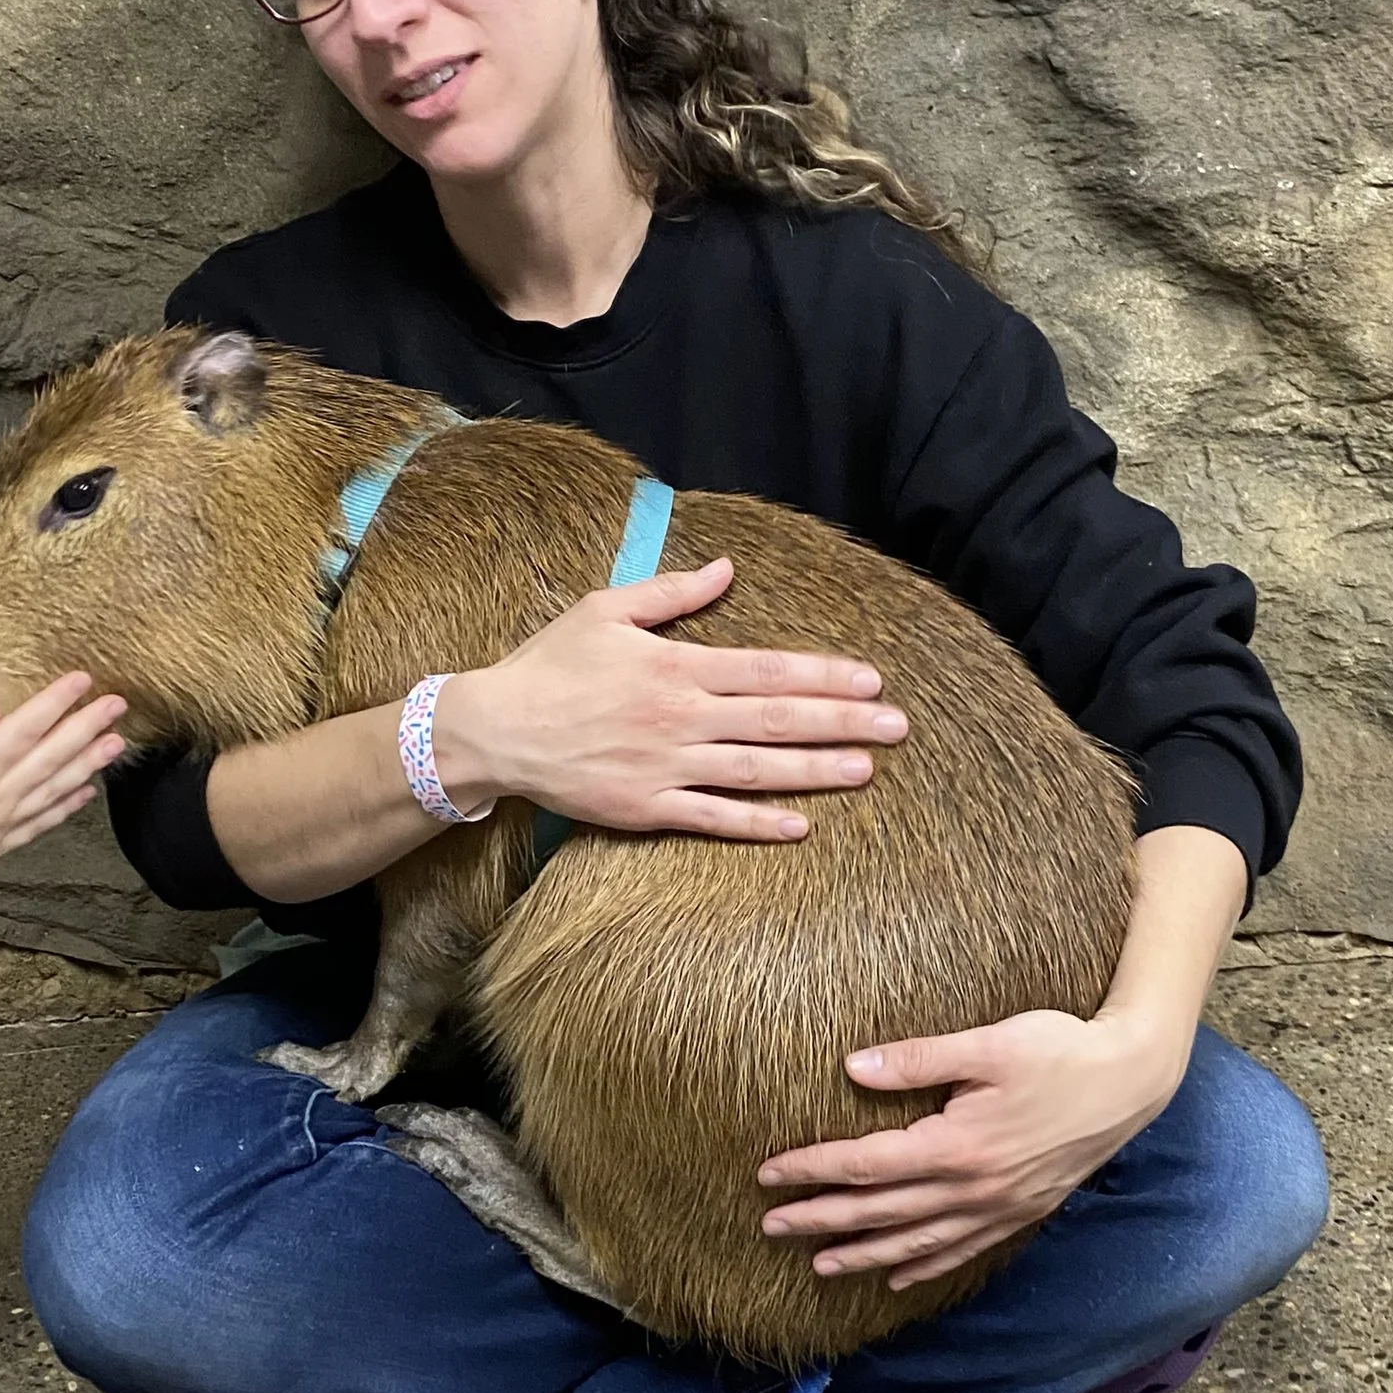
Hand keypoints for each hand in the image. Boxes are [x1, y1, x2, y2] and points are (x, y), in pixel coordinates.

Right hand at [0, 673, 128, 888]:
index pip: (27, 727)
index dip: (57, 701)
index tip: (82, 679)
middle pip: (53, 755)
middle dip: (87, 726)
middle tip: (118, 705)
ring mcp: (5, 821)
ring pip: (58, 787)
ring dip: (90, 763)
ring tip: (116, 743)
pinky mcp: (2, 843)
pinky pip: (45, 822)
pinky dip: (69, 806)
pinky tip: (87, 792)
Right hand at [432, 556, 908, 841]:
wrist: (495, 731)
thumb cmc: (549, 665)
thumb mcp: (606, 609)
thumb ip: (672, 593)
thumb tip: (727, 569)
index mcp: (676, 667)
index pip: (767, 670)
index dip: (823, 676)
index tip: (871, 680)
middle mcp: (680, 718)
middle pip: (777, 720)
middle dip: (843, 723)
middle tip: (897, 727)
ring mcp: (666, 767)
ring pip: (756, 770)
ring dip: (816, 770)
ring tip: (866, 769)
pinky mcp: (646, 808)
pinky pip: (713, 818)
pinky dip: (757, 822)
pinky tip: (800, 824)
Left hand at [757, 1007, 1189, 1290]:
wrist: (1132, 1082)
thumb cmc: (1060, 1051)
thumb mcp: (987, 1044)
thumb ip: (918, 1059)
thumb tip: (852, 1068)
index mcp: (956, 1145)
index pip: (866, 1165)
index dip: (814, 1171)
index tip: (770, 1174)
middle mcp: (973, 1188)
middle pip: (880, 1211)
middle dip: (821, 1219)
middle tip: (770, 1226)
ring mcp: (999, 1207)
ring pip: (916, 1241)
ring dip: (863, 1253)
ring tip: (819, 1263)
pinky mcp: (1021, 1211)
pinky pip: (963, 1250)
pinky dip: (925, 1266)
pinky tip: (897, 1275)